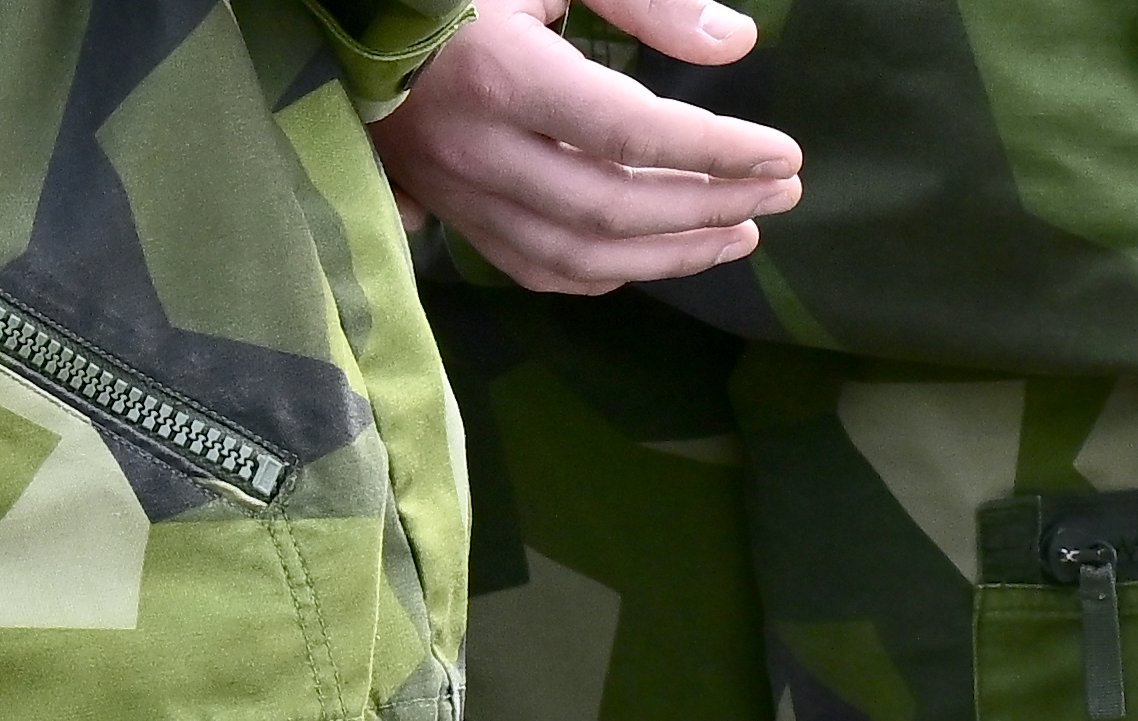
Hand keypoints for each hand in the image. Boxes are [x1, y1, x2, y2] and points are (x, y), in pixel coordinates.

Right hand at [369, 0, 801, 295]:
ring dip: (667, 257)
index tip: (781, 153)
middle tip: (778, 197)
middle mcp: (479, 152)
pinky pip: (534, 269)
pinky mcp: (453, 214)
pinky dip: (603, 276)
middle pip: (609, 210)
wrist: (356, 29)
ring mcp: (460, 194)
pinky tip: (654, 259)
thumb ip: (644, 0)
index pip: (628, 134)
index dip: (713, 151)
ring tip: (736, 237)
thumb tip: (733, 43)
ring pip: (575, 258)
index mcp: (505, 78)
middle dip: (707, 209)